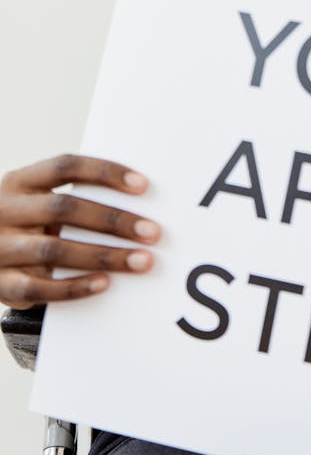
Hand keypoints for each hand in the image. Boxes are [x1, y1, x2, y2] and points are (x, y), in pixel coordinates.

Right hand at [0, 155, 159, 308]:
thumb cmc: (27, 224)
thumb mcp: (39, 202)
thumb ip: (76, 199)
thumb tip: (139, 202)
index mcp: (20, 181)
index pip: (65, 166)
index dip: (105, 172)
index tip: (143, 185)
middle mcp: (5, 210)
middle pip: (64, 208)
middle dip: (113, 220)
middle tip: (152, 232)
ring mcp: (0, 246)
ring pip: (54, 249)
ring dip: (103, 256)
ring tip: (140, 261)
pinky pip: (38, 288)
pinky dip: (74, 287)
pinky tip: (104, 284)